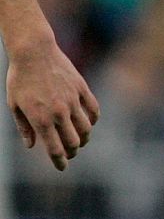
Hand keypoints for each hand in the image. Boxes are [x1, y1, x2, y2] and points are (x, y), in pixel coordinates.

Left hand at [6, 40, 99, 170]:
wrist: (34, 51)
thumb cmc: (20, 78)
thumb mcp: (15, 105)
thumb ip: (24, 127)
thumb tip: (32, 145)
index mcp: (41, 119)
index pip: (55, 149)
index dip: (60, 162)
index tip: (62, 167)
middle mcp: (59, 112)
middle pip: (73, 142)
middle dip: (72, 152)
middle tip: (69, 153)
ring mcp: (72, 99)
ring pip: (86, 128)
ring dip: (84, 138)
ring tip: (80, 140)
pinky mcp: (81, 87)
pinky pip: (93, 108)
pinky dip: (93, 119)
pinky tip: (89, 122)